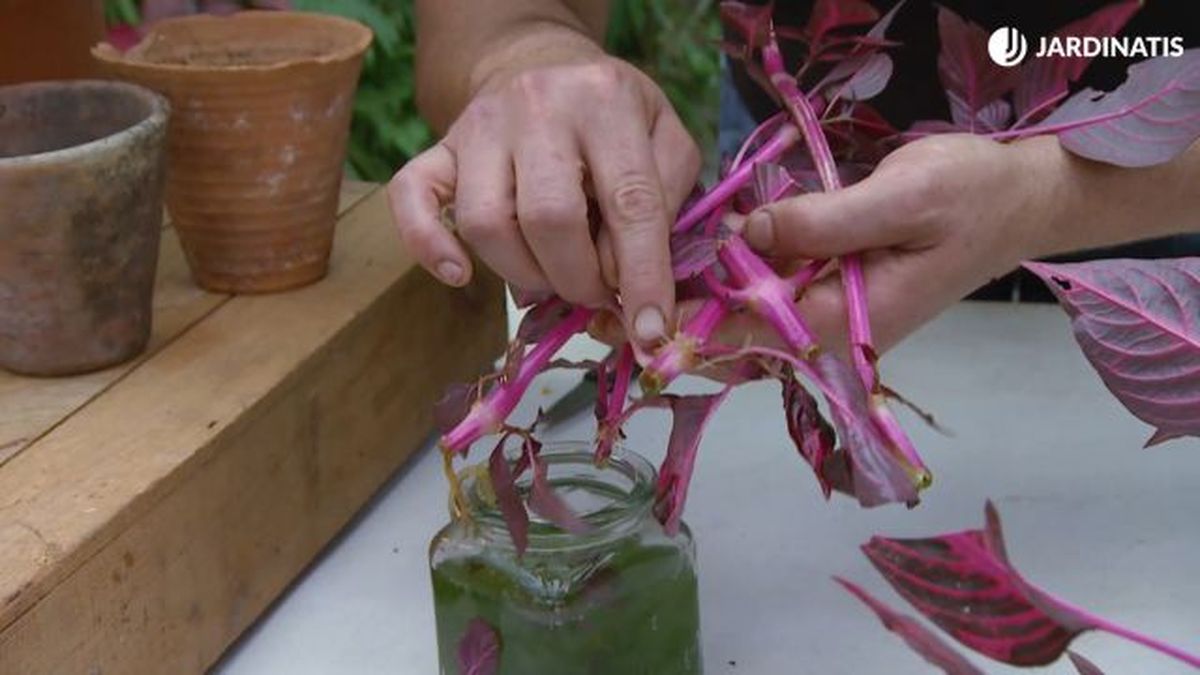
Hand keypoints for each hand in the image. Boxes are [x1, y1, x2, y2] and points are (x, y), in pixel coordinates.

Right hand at [388, 25, 701, 344]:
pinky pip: (412, 200)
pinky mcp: (438, 148)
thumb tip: (631, 280)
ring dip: (524, 274)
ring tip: (553, 276)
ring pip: (487, 224)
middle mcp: (537, 106)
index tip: (652, 332)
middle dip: (578, 279)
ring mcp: (479, 126)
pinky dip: (429, 246)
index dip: (643, 276)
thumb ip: (666, 204)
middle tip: (596, 292)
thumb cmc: (613, 114)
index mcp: (606, 100)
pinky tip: (459, 275)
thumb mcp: (665, 137)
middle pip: (549, 218)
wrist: (540, 61)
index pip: (630, 201)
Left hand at [591, 134, 1064, 356]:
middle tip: (597, 308)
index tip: (622, 317)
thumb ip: (824, 222)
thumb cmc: (969, 197)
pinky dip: (720, 290)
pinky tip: (681, 269)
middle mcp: (830, 334)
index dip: (681, 330)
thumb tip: (749, 235)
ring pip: (743, 328)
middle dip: (669, 328)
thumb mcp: (901, 198)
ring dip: (687, 312)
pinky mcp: (829, 297)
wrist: (1015, 201)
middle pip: (734, 345)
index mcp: (844, 323)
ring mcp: (829, 319)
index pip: (746, 338)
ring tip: (620, 292)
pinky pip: (764, 302)